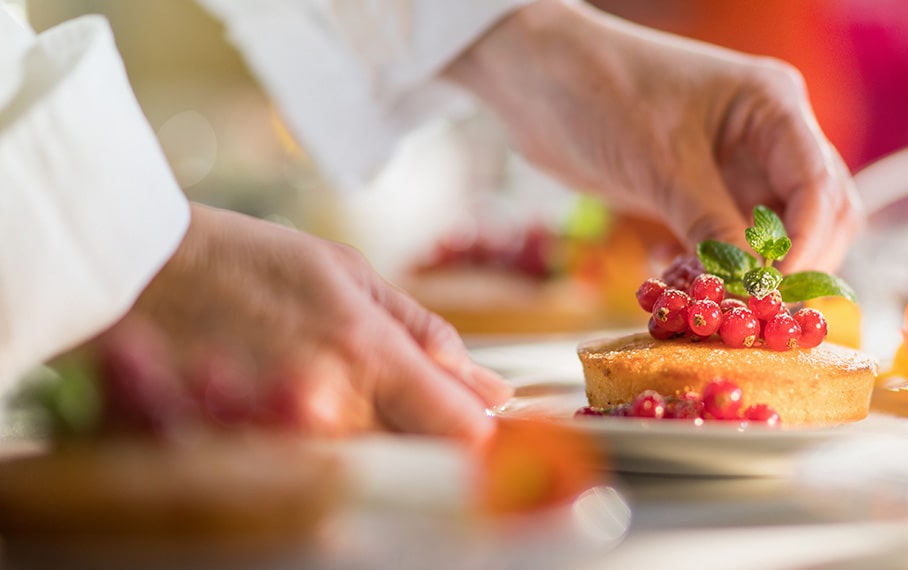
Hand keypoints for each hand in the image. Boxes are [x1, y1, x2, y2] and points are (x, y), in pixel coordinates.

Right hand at [102, 204, 509, 441]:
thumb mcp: (352, 274)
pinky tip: (305, 405)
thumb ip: (426, 334)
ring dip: (375, 436)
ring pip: (372, 464)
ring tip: (333, 386)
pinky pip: (319, 468)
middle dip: (427, 433)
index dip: (478, 429)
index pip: (459, 427)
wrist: (146, 272)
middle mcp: (333, 406)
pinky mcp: (254, 453)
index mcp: (367, 352)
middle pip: (419, 455)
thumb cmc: (248, 262)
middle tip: (403, 398)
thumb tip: (487, 388)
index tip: (478, 421)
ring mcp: (291, 437)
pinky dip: (328, 445)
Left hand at [445, 0, 861, 271]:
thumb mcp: (662, 164)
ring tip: (721, 300)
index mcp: (774, 106)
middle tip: (757, 309)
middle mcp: (769, 136)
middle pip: (818, 213)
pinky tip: (691, 284)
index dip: (805, 244)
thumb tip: (751, 290)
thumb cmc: (602, 94)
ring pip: (777, 234)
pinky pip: (734, 242)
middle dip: (796, 264)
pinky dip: (722, 269)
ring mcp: (739, 165)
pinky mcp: (705, 191)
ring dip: (757, 272)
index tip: (773, 290)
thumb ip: (712, 227)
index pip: (820, 185)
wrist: (537, 80)